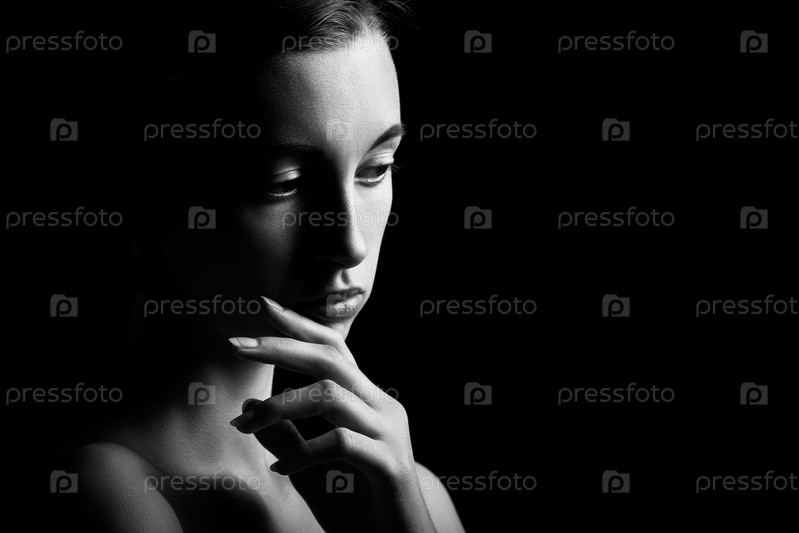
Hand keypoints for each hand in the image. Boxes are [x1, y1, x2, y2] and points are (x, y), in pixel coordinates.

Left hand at [227, 296, 435, 532]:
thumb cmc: (358, 502)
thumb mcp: (311, 464)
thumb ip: (285, 434)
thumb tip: (247, 405)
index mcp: (368, 400)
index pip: (335, 348)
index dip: (300, 324)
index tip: (264, 305)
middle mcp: (382, 406)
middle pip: (332, 358)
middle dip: (281, 347)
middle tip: (238, 346)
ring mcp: (388, 432)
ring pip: (331, 395)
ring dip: (280, 405)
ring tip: (246, 425)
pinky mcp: (388, 463)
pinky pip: (341, 444)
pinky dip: (303, 453)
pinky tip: (281, 470)